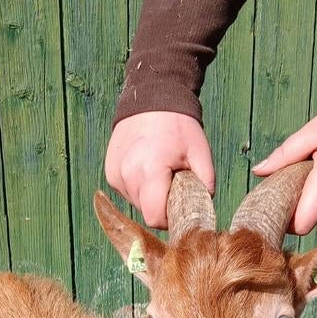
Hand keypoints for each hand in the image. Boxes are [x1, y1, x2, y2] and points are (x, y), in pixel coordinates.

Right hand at [105, 111, 214, 228]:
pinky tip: (146, 168)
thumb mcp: (200, 152)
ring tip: (159, 172)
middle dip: (160, 205)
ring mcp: (116, 174)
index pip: (155, 218)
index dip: (168, 219)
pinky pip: (126, 191)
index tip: (177, 208)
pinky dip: (137, 187)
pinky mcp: (110, 172)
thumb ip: (206, 182)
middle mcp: (128, 175)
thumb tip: (206, 206)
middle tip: (172, 184)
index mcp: (150, 172)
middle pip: (146, 212)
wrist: (152, 97)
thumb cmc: (178, 125)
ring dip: (149, 196)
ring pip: (135, 203)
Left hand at [252, 93, 316, 234]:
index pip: (301, 225)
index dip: (285, 220)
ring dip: (310, 193)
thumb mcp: (313, 131)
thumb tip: (259, 171)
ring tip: (311, 164)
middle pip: (307, 215)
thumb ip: (284, 155)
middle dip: (294, 201)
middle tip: (287, 175)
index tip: (275, 204)